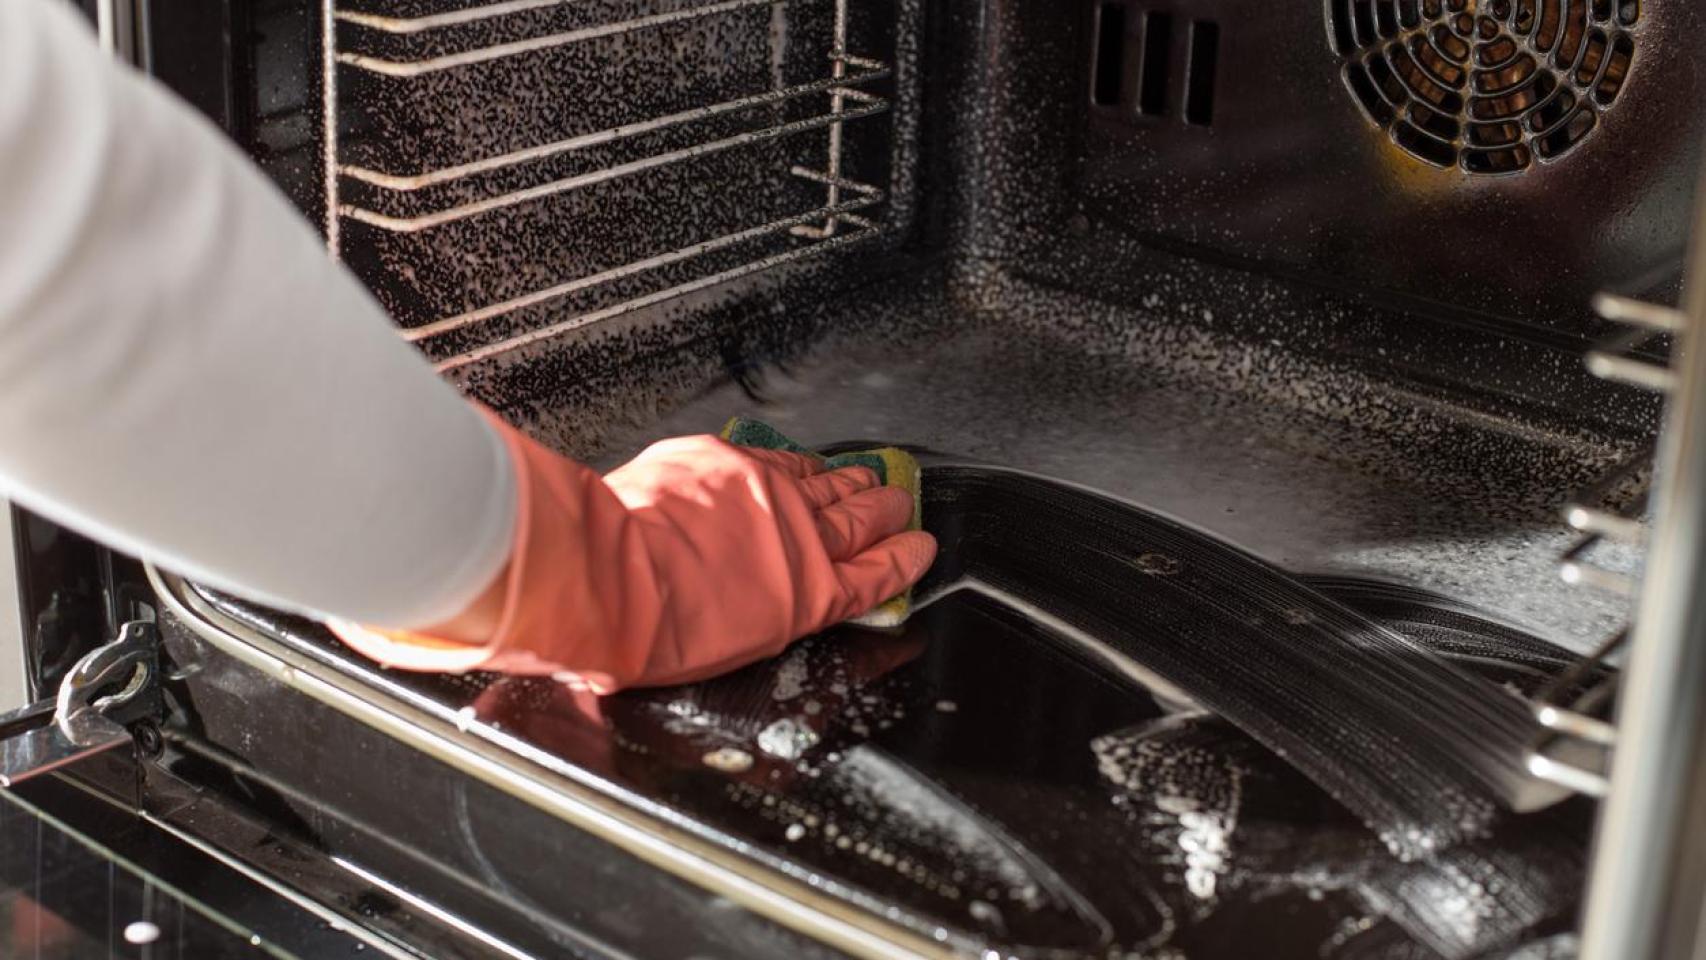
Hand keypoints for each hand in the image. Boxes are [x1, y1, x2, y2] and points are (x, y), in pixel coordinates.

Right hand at [331, 419, 935, 690]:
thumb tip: (618, 511)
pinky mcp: (810, 585)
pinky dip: (903, 560)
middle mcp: (765, 496)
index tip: (818, 472)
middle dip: (857, 484)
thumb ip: (645, 502)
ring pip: (858, 520)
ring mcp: (794, 537)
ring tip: (905, 509)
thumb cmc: (600, 550)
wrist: (609, 582)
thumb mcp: (622, 497)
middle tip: (882, 480)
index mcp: (720, 473)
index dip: (805, 473)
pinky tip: (922, 552)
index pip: (777, 469)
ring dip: (885, 512)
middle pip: (826, 488)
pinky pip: (873, 573)